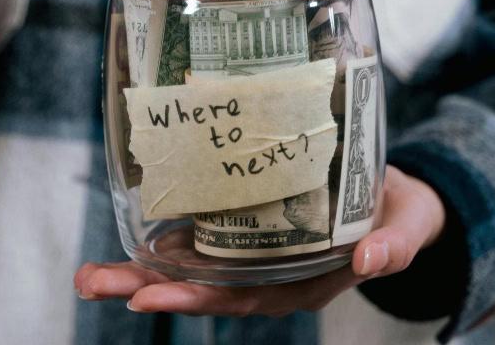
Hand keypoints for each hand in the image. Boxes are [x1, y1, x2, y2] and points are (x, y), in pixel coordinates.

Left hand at [72, 167, 445, 315]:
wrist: (396, 195)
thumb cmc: (400, 215)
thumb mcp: (408, 228)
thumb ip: (394, 245)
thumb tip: (372, 261)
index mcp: (300, 284)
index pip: (239, 297)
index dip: (193, 298)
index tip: (147, 296)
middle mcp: (267, 274)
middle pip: (198, 288)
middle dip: (142, 288)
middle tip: (91, 281)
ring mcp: (252, 251)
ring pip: (188, 268)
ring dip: (137, 270)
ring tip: (87, 274)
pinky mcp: (244, 223)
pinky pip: (198, 236)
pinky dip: (159, 238)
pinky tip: (124, 229)